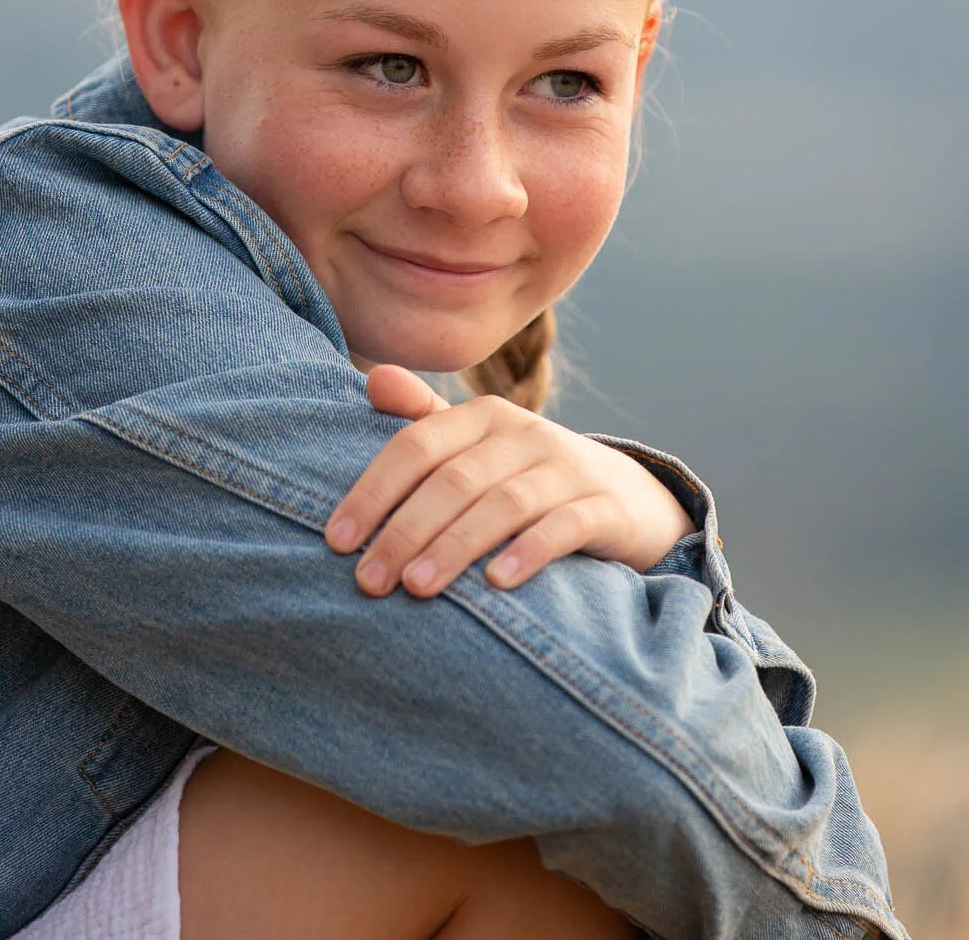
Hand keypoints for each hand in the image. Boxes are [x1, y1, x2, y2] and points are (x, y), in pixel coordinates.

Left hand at [325, 365, 693, 597]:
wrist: (630, 498)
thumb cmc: (529, 477)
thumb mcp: (479, 446)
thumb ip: (425, 420)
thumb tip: (371, 380)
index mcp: (484, 415)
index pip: (416, 445)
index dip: (373, 491)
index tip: (337, 540)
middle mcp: (526, 434)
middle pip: (454, 480)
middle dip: (405, 531)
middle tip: (368, 581)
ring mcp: (569, 470)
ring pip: (503, 504)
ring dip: (455, 546)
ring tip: (417, 588)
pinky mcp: (605, 508)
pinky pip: (564, 527)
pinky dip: (529, 552)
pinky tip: (497, 583)